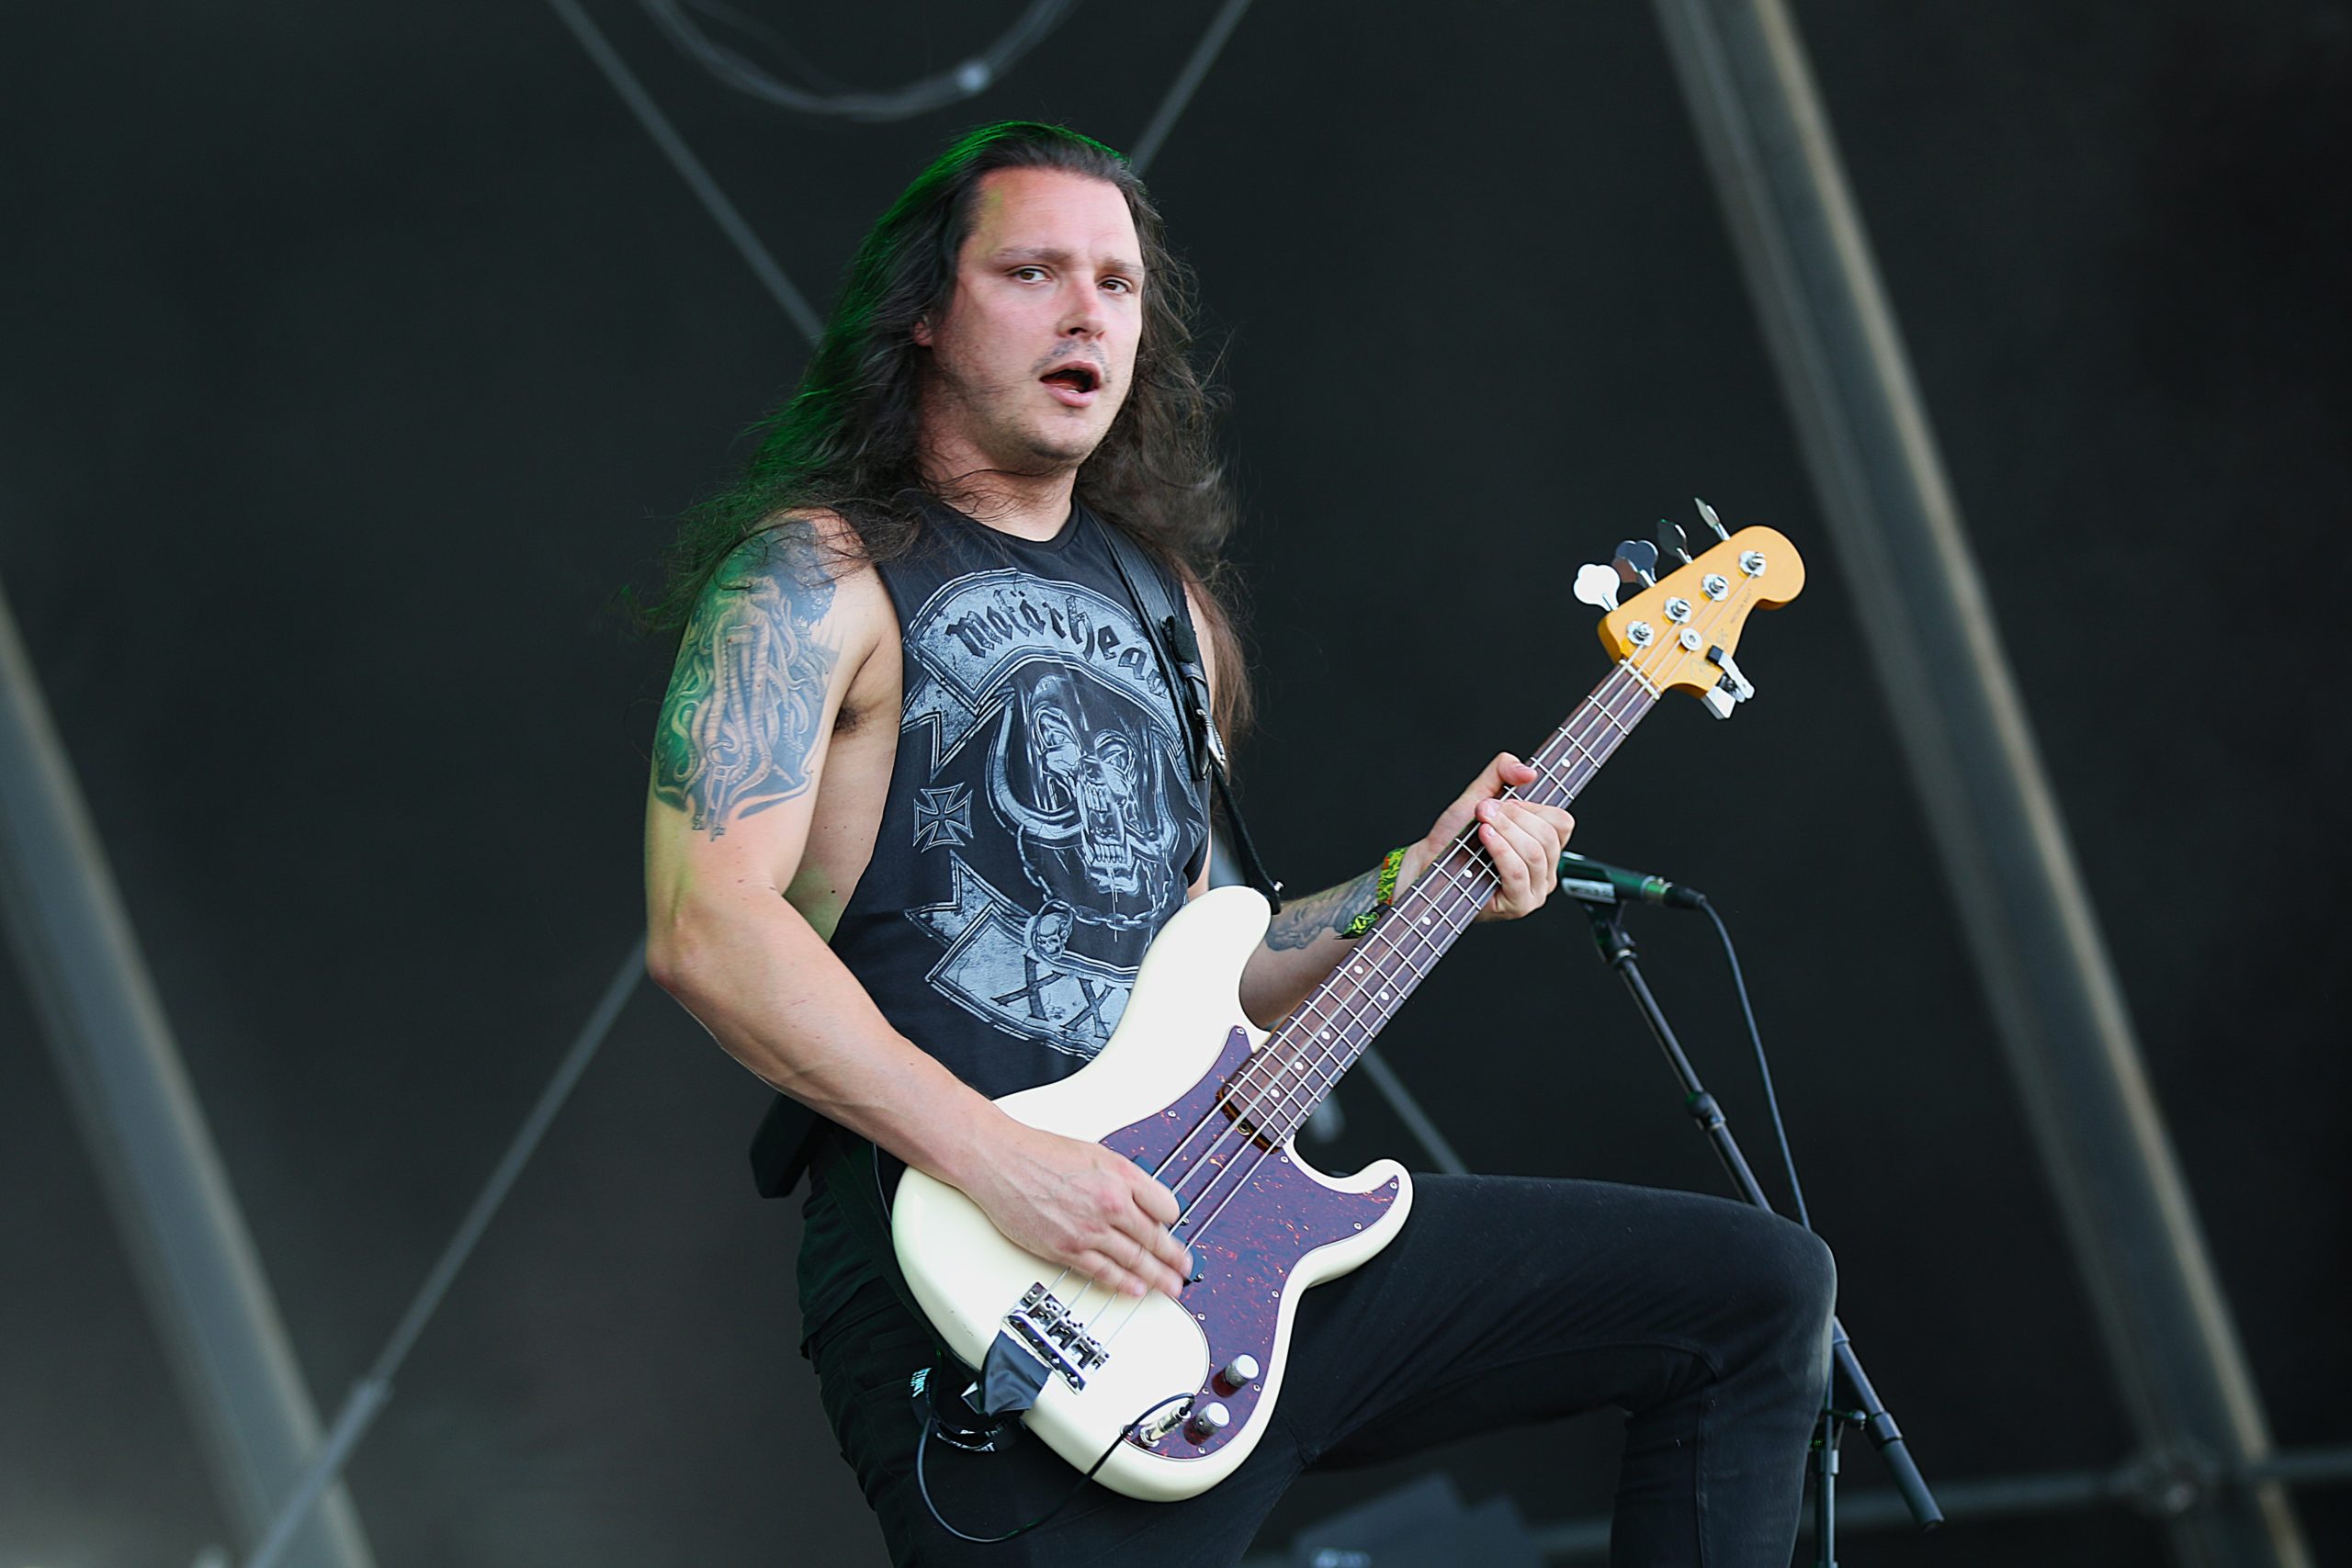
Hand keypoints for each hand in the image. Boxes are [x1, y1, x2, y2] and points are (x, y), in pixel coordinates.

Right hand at [954, 1118, 1194, 1298]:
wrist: (1000, 1160)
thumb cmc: (1039, 1152)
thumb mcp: (1095, 1153)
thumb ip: (1121, 1178)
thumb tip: (1138, 1199)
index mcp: (1121, 1175)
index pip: (1166, 1207)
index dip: (1172, 1221)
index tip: (1174, 1229)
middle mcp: (1110, 1203)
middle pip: (1155, 1238)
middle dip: (1174, 1258)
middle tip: (1185, 1270)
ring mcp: (1089, 1229)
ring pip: (1135, 1260)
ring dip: (1156, 1277)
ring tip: (1170, 1288)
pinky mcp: (1066, 1248)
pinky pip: (1103, 1272)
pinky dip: (1123, 1284)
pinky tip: (1135, 1289)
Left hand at [1403, 753, 1575, 921]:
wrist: (1428, 862)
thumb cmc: (1455, 836)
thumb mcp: (1480, 794)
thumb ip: (1502, 772)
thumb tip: (1529, 771)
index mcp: (1545, 844)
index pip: (1561, 822)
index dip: (1531, 807)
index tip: (1503, 803)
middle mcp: (1545, 868)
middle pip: (1548, 836)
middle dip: (1513, 817)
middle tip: (1484, 811)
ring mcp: (1535, 890)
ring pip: (1535, 853)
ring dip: (1505, 831)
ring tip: (1481, 826)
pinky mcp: (1519, 904)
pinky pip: (1519, 873)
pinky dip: (1502, 851)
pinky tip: (1486, 838)